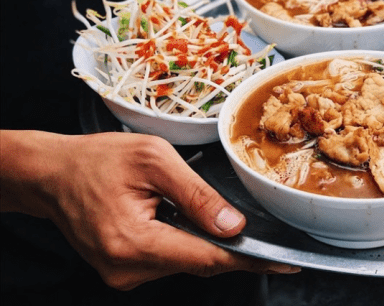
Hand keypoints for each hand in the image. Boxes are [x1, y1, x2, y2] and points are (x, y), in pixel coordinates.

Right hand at [0, 130, 298, 289]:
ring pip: (185, 261)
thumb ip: (198, 196)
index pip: (206, 259)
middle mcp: (127, 269)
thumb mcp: (154, 161)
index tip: (283, 263)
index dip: (249, 260)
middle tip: (258, 228)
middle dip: (230, 245)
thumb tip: (234, 226)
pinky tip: (180, 217)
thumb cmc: (98, 159)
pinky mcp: (124, 270)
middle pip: (199, 263)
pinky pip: (168, 258)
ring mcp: (123, 274)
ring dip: (204, 239)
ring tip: (200, 209)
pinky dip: (184, 240)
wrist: (51, 174)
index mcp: (133, 242)